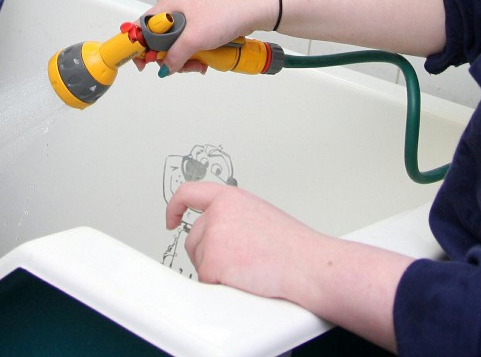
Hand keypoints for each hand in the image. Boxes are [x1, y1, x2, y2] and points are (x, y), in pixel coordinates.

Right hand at [146, 0, 277, 71]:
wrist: (252, 11)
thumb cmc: (224, 13)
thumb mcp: (193, 38)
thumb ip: (175, 56)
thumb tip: (165, 68)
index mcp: (167, 8)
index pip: (141, 28)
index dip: (138, 47)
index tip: (143, 63)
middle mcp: (175, 13)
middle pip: (158, 42)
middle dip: (167, 58)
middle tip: (178, 66)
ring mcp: (189, 22)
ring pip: (176, 47)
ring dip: (184, 60)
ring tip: (198, 64)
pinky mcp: (201, 29)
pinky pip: (190, 47)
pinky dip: (195, 57)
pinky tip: (205, 61)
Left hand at [165, 181, 321, 299]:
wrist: (308, 265)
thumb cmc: (293, 246)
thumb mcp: (259, 215)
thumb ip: (233, 217)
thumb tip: (219, 231)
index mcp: (230, 198)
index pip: (189, 193)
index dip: (175, 207)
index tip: (172, 218)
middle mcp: (218, 213)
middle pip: (194, 238)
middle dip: (209, 253)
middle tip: (239, 261)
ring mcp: (213, 237)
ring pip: (198, 261)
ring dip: (216, 270)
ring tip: (248, 268)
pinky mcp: (212, 262)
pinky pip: (206, 282)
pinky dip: (221, 287)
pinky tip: (245, 280)